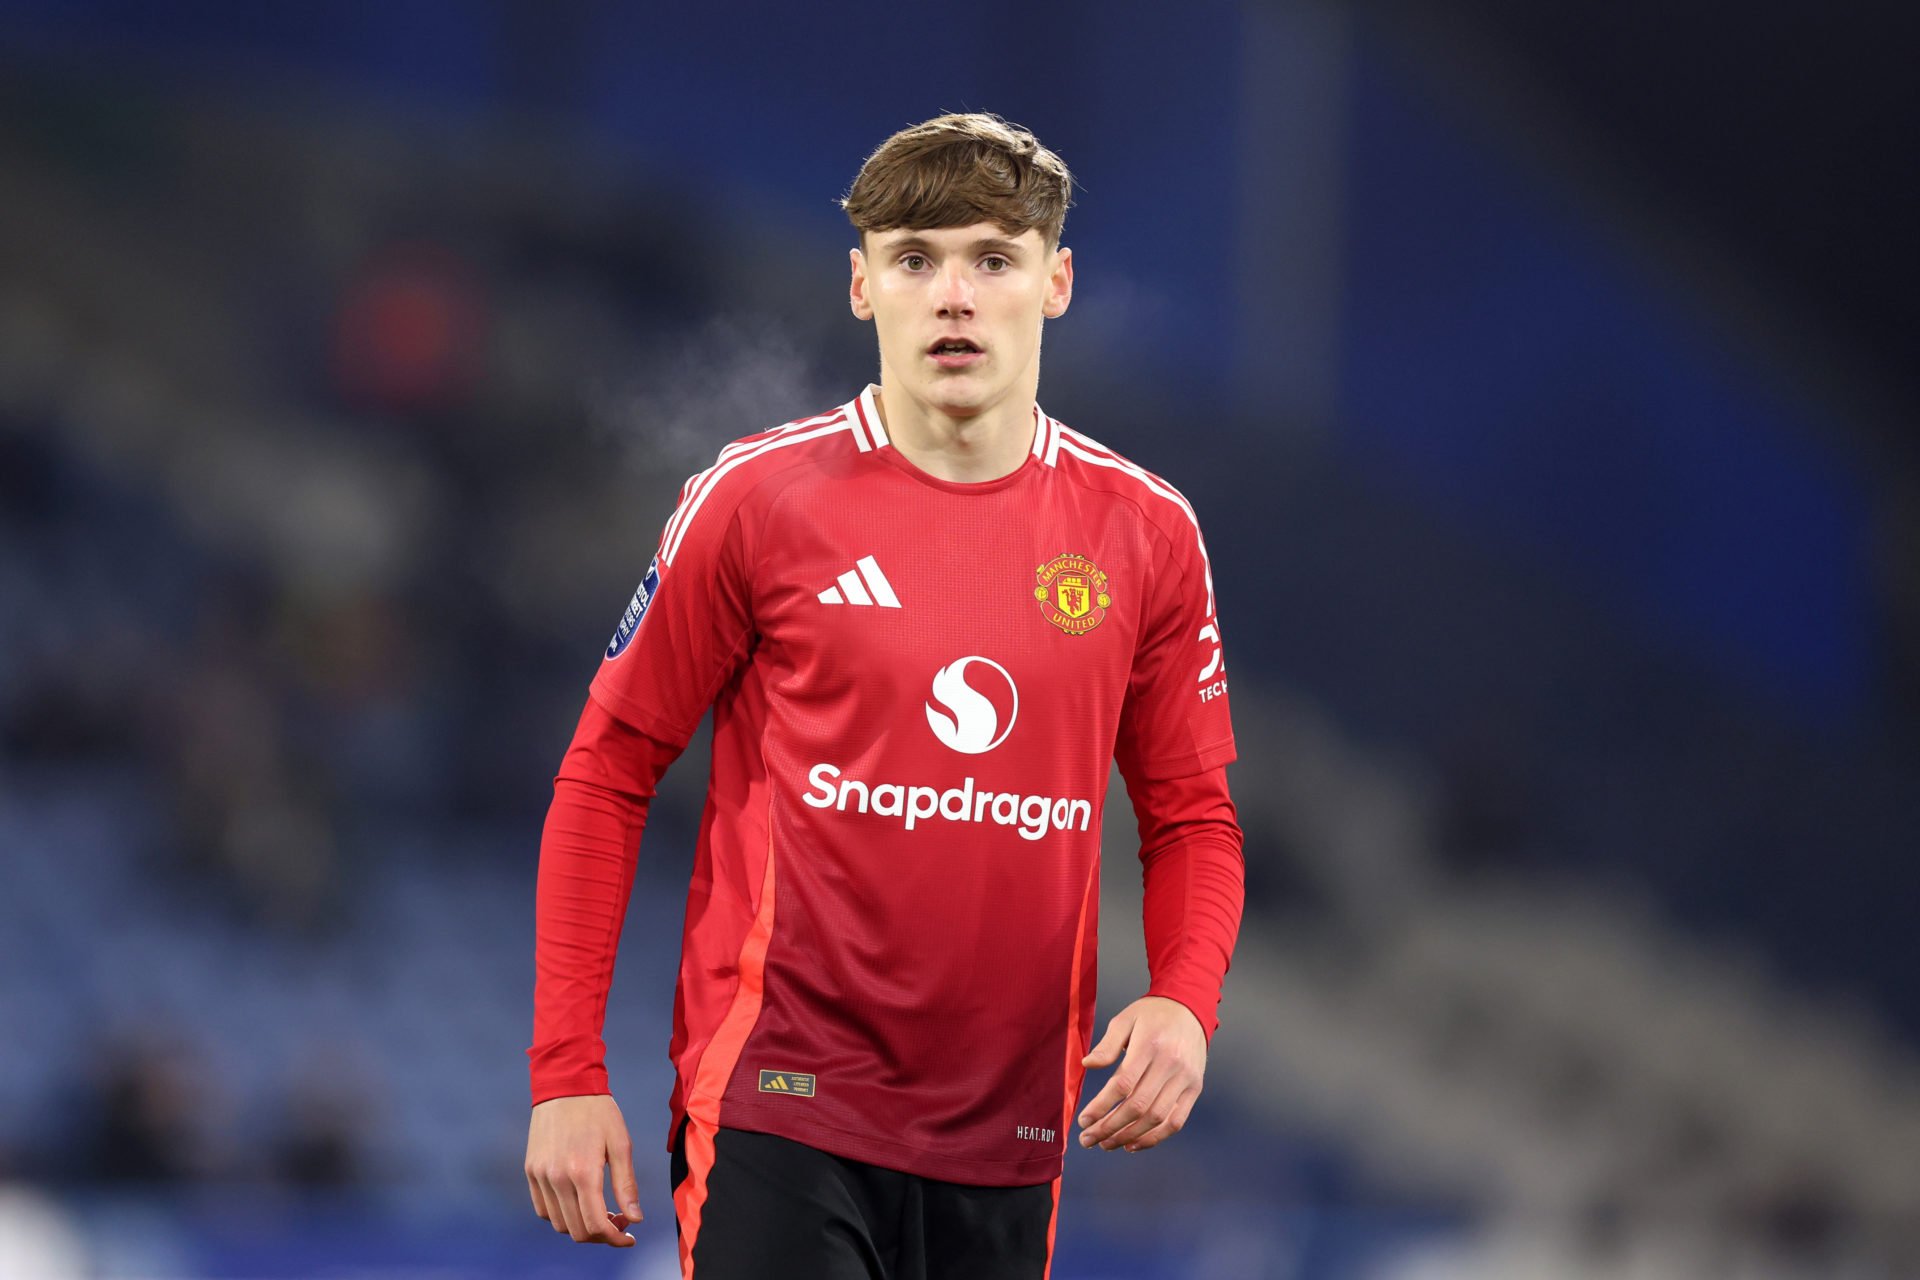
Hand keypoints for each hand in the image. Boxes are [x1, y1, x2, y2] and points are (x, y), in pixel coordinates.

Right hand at [525, 1094, 643, 1245]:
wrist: (565, 1084)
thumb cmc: (599, 1111)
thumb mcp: (621, 1144)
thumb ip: (626, 1185)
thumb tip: (636, 1219)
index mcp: (583, 1171)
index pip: (596, 1224)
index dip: (615, 1239)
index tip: (630, 1237)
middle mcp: (557, 1178)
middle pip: (576, 1230)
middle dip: (601, 1235)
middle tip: (619, 1222)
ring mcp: (540, 1175)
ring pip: (559, 1224)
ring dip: (581, 1227)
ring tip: (601, 1211)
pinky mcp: (531, 1171)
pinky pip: (543, 1209)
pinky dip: (561, 1215)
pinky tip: (579, 1202)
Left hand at [1076, 995, 1206, 1152]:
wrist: (1190, 1008)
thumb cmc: (1152, 1015)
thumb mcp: (1125, 1019)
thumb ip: (1107, 1044)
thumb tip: (1087, 1065)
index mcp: (1150, 1045)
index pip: (1123, 1084)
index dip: (1101, 1106)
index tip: (1084, 1120)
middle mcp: (1170, 1064)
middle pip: (1138, 1106)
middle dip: (1110, 1127)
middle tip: (1088, 1139)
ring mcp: (1185, 1079)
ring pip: (1157, 1118)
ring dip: (1129, 1136)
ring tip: (1106, 1143)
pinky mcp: (1195, 1089)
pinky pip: (1176, 1121)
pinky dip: (1154, 1138)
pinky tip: (1133, 1144)